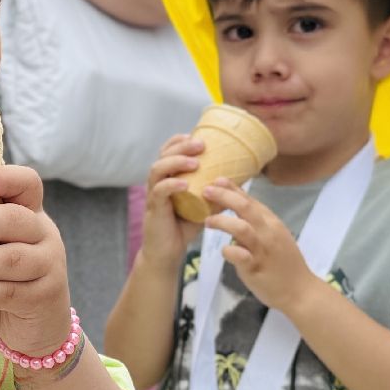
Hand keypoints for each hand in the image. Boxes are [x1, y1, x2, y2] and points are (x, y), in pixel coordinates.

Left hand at [0, 165, 74, 356]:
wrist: (35, 325)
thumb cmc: (2, 281)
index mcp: (29, 213)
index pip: (28, 183)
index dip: (4, 178)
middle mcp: (44, 233)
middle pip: (14, 219)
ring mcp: (49, 265)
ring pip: (11, 258)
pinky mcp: (44, 296)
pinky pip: (10, 291)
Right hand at [139, 135, 206, 267]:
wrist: (168, 252)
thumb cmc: (183, 226)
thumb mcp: (203, 206)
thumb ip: (214, 193)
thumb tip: (236, 181)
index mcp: (167, 177)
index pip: (167, 151)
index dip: (179, 141)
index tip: (197, 137)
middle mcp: (158, 182)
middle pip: (162, 155)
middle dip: (181, 147)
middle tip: (201, 145)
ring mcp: (153, 195)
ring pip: (157, 169)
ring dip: (176, 162)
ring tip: (194, 163)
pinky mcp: (154, 209)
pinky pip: (159, 191)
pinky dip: (172, 185)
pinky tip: (185, 185)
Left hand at [202, 179, 326, 313]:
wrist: (300, 291)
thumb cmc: (284, 263)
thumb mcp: (274, 236)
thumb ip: (258, 223)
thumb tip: (237, 208)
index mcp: (272, 223)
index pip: (251, 200)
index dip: (233, 188)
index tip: (217, 179)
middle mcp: (268, 232)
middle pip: (245, 207)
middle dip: (224, 196)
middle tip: (206, 190)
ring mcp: (263, 250)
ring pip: (241, 228)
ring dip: (222, 221)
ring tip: (208, 221)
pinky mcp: (257, 268)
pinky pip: (240, 256)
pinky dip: (229, 251)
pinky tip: (223, 251)